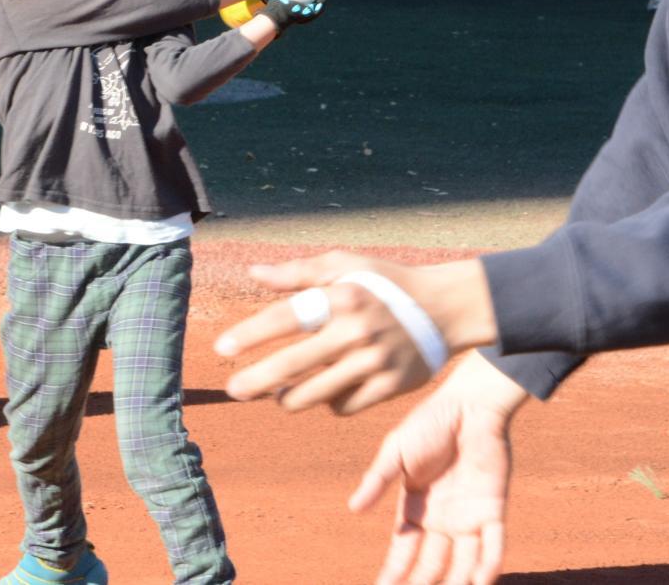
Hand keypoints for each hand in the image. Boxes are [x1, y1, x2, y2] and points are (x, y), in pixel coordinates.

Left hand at [214, 253, 496, 412]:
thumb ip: (298, 271)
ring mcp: (375, 362)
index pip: (286, 318)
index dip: (250, 334)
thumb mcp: (346, 264)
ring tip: (274, 395)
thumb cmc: (385, 282)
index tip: (222, 348)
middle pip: (294, 364)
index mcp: (342, 297)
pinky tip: (320, 395)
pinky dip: (328, 402)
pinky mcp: (391, 387)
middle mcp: (357, 331)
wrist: (446, 308)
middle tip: (232, 389)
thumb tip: (253, 273)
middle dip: (256, 380)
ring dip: (287, 397)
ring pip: (316, 393)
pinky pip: (345, 405)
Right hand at [351, 354, 525, 584]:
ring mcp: (469, 519)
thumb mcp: (395, 451)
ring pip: (463, 564)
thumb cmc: (429, 424)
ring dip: (457, 584)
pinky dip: (488, 566)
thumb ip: (378, 480)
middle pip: (432, 566)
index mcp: (414, 510)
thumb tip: (353, 509)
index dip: (393, 575)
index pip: (402, 552)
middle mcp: (441, 522)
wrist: (469, 406)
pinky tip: (480, 580)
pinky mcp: (493, 511)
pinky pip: (493, 546)